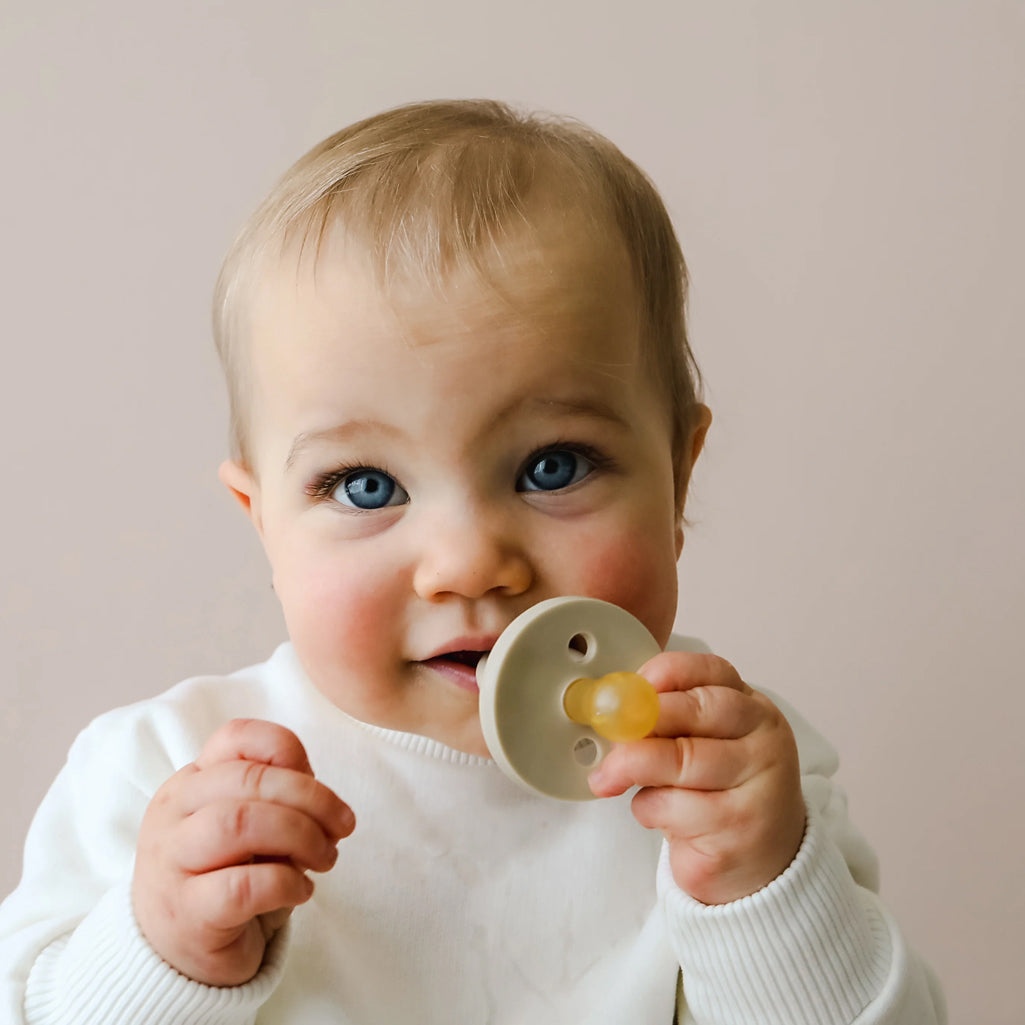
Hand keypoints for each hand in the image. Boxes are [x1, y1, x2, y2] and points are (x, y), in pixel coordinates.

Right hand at [132, 718, 354, 985]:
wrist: (175, 956)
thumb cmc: (226, 876)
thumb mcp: (252, 824)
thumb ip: (279, 797)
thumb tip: (326, 800)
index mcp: (191, 781)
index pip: (236, 736)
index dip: (288, 750)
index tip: (317, 779)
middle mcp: (173, 814)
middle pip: (247, 779)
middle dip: (310, 798)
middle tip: (341, 827)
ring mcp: (171, 864)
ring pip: (239, 824)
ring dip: (300, 836)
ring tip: (325, 858)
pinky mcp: (185, 915)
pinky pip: (242, 887)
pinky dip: (286, 884)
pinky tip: (301, 891)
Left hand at [588, 652, 804, 904]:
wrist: (765, 862)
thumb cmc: (721, 792)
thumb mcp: (705, 744)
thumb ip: (670, 718)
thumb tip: (611, 706)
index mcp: (755, 711)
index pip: (713, 672)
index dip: (665, 673)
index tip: (626, 688)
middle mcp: (765, 744)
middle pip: (695, 712)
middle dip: (640, 719)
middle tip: (607, 734)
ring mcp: (759, 790)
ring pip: (680, 760)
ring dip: (632, 768)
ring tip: (613, 779)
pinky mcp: (738, 834)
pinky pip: (672, 809)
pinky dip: (647, 809)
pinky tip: (659, 816)